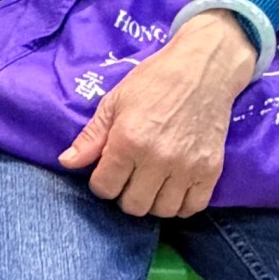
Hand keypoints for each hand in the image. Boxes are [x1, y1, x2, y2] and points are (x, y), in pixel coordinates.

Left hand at [59, 12, 258, 221]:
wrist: (203, 69)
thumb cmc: (155, 81)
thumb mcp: (115, 102)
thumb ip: (91, 136)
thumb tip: (67, 163)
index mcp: (128, 140)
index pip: (104, 188)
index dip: (102, 182)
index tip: (109, 170)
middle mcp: (157, 158)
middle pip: (133, 205)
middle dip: (126, 194)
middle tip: (131, 177)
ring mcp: (187, 167)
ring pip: (163, 210)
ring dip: (154, 201)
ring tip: (152, 182)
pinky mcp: (211, 170)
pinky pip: (193, 207)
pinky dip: (182, 204)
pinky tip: (175, 187)